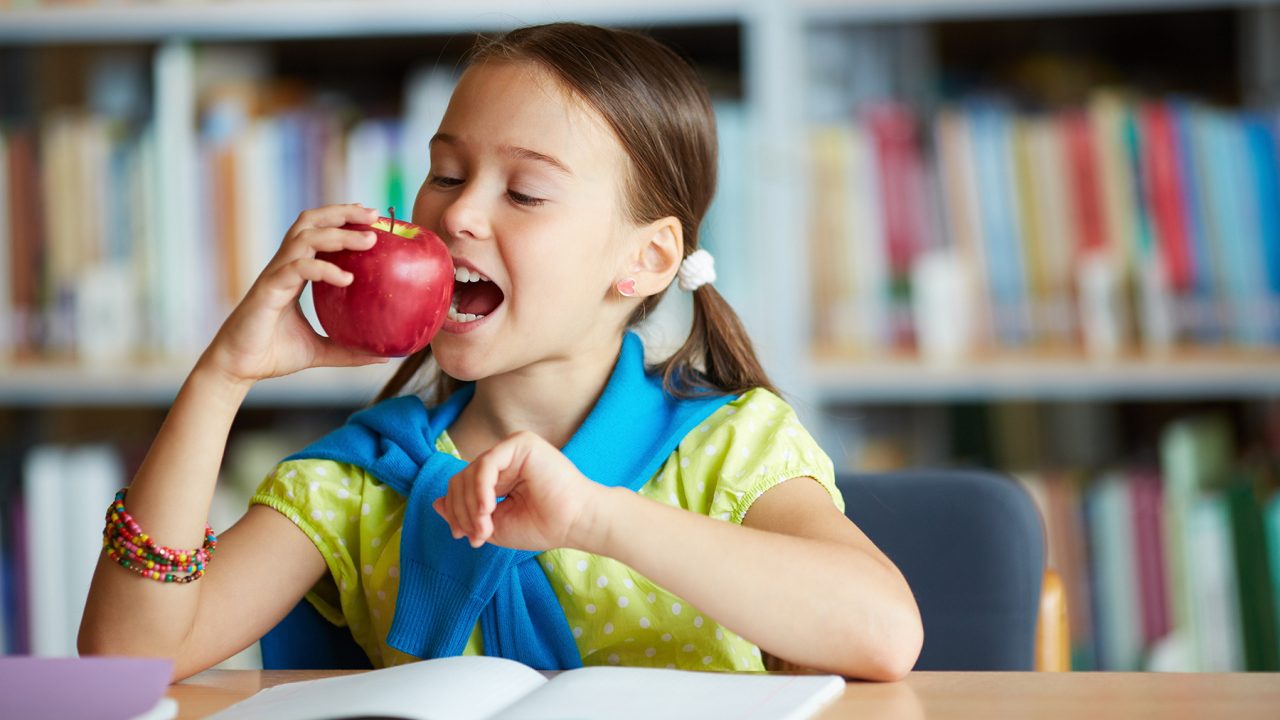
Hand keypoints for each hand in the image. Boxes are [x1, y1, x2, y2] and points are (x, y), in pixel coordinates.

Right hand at [198, 204, 389, 384]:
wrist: (238, 368)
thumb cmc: (273, 354)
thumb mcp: (320, 351)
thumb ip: (350, 350)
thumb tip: (384, 356)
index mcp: (295, 273)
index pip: (318, 232)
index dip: (342, 220)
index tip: (371, 217)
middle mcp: (284, 267)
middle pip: (311, 222)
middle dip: (342, 213)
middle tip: (374, 215)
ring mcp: (275, 275)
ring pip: (305, 238)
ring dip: (338, 234)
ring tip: (369, 240)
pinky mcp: (268, 290)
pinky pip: (297, 268)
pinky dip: (323, 268)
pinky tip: (347, 278)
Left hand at [432, 431, 607, 551]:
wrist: (576, 523)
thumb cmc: (542, 526)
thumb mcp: (494, 525)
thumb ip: (465, 514)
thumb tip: (436, 503)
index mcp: (498, 476)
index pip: (461, 486)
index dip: (455, 510)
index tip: (464, 536)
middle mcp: (503, 459)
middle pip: (461, 478)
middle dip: (461, 510)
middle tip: (476, 535)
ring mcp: (512, 449)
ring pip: (470, 472)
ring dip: (470, 505)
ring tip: (484, 528)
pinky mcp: (521, 444)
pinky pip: (487, 464)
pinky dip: (480, 489)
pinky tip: (487, 509)